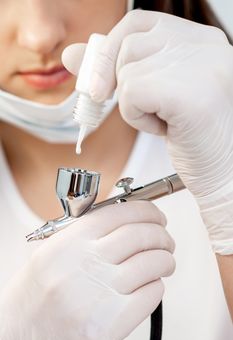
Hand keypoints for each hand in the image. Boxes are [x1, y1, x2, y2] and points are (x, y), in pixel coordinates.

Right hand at [0, 201, 174, 339]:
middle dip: (162, 234)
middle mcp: (83, 265)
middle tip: (166, 238)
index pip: (119, 213)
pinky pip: (151, 294)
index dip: (146, 211)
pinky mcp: (110, 325)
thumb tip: (128, 221)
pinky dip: (157, 286)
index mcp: (67, 244)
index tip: (156, 216)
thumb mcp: (52, 253)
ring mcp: (98, 296)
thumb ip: (87, 235)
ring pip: (153, 263)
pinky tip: (150, 285)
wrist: (18, 339)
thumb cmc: (35, 297)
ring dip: (165, 260)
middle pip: (141, 235)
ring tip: (164, 262)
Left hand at [62, 10, 232, 253]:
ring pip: (127, 71)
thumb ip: (115, 69)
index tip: (102, 80)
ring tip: (165, 120)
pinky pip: (131, 93)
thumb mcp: (153, 95)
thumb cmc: (194, 137)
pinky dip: (138, 118)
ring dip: (134, 106)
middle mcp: (204, 45)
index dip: (111, 49)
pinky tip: (165, 129)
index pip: (139, 24)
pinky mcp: (186, 91)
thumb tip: (71, 55)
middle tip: (140, 109)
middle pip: (128, 45)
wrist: (224, 172)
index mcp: (200, 41)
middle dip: (118, 83)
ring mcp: (198, 65)